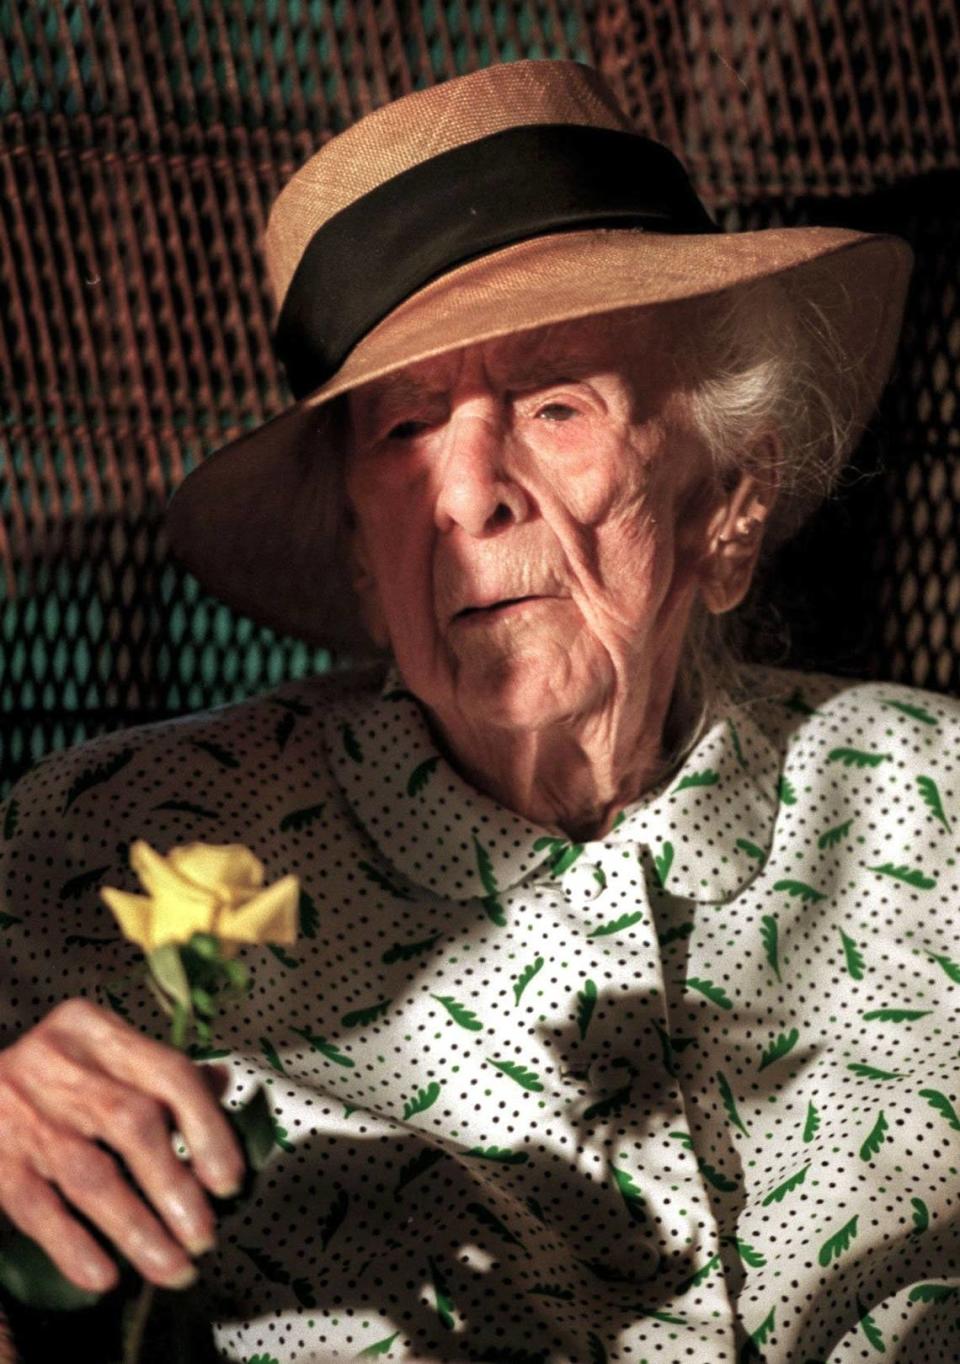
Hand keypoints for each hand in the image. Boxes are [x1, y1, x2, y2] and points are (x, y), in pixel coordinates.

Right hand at [0, 998, 244, 1292]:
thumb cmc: (47, 1075)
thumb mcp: (99, 1055)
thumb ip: (157, 1071)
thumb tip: (223, 1083)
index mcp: (95, 1030)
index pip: (168, 1073)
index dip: (208, 1129)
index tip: (229, 1181)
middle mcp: (57, 1061)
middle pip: (133, 1124)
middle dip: (176, 1187)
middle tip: (204, 1236)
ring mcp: (20, 1111)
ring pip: (91, 1173)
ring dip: (138, 1229)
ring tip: (171, 1268)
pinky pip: (38, 1208)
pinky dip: (74, 1246)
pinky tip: (105, 1276)